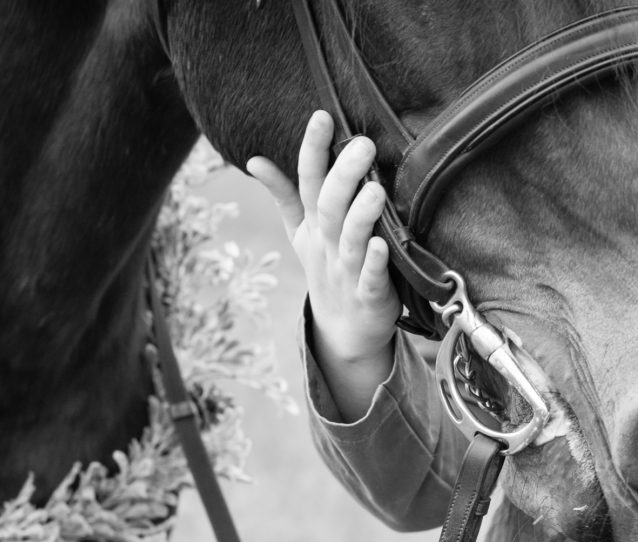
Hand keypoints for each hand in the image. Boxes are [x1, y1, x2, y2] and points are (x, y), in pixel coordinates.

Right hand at [247, 111, 400, 419]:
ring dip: (361, 215)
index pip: (308, 181)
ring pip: (351, 240)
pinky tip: (384, 244)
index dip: (313, 149)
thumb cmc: (328, 268)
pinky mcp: (370, 295)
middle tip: (363, 143)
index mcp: (313, 224)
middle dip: (342, 175)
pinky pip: (371, 278)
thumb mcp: (301, 232)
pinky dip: (376, 263)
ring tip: (375, 187)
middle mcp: (328, 243)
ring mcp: (347, 270)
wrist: (344, 330)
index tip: (322, 115)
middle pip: (329, 206)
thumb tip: (254, 159)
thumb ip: (284, 194)